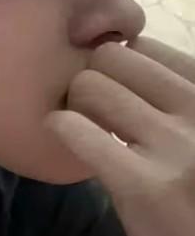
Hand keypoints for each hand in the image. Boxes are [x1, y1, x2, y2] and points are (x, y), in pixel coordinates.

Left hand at [44, 37, 194, 235]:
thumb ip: (170, 101)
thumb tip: (122, 60)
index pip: (142, 48)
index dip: (116, 65)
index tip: (110, 90)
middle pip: (109, 57)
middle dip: (91, 79)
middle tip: (91, 110)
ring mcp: (174, 147)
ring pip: (89, 86)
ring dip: (73, 104)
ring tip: (82, 128)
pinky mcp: (144, 187)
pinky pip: (78, 131)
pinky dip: (60, 128)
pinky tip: (62, 134)